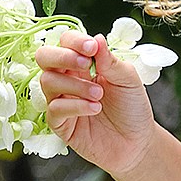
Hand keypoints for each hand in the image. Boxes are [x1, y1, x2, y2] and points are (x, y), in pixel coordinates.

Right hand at [35, 30, 157, 177]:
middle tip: (86, 66)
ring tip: (99, 95)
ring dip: (75, 85)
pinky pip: (54, 108)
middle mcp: (67, 79)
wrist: (137, 142)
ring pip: (47, 81)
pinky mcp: (60, 123)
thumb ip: (110, 61)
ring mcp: (61, 100)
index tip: (92, 48)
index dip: (75, 41)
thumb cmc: (132, 108)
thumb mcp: (128, 80)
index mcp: (83, 64)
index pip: (66, 42)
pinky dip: (75, 106)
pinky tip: (95, 109)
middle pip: (44, 57)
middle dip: (62, 56)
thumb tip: (97, 38)